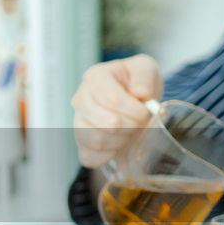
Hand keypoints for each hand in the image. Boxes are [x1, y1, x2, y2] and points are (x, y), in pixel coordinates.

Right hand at [71, 54, 162, 168]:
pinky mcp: (81, 143)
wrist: (133, 100)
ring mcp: (78, 122)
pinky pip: (89, 157)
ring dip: (122, 140)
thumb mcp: (145, 68)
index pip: (113, 99)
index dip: (135, 110)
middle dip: (132, 126)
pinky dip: (108, 155)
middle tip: (139, 122)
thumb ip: (144, 75)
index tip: (145, 111)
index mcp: (95, 77)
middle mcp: (81, 99)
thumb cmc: (136, 83)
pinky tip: (118, 144)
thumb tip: (139, 92)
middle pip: (107, 122)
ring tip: (129, 131)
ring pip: (98, 140)